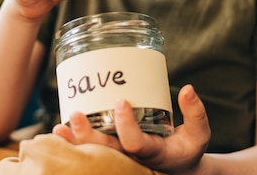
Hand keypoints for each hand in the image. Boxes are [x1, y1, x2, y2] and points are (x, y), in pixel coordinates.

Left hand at [52, 84, 210, 174]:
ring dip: (75, 141)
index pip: (135, 143)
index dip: (126, 125)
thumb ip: (195, 113)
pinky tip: (58, 130)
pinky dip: (73, 142)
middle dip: (89, 136)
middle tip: (78, 115)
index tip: (121, 101)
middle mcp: (132, 159)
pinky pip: (89, 151)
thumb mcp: (198, 134)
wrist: (177, 168)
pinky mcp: (111, 153)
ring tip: (59, 127)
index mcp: (153, 154)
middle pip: (107, 152)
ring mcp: (120, 157)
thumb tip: (187, 89)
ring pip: (94, 153)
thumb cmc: (186, 148)